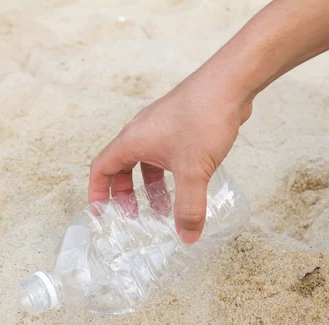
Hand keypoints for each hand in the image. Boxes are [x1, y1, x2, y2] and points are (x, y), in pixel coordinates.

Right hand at [88, 69, 251, 243]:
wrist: (230, 83)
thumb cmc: (203, 117)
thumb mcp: (193, 170)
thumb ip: (189, 206)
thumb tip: (187, 236)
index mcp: (132, 141)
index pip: (101, 169)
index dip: (97, 193)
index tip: (101, 213)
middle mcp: (142, 132)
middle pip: (122, 167)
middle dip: (126, 194)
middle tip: (135, 216)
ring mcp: (162, 128)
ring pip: (147, 162)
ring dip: (151, 186)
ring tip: (164, 208)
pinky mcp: (181, 126)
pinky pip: (166, 155)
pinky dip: (169, 174)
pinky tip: (188, 186)